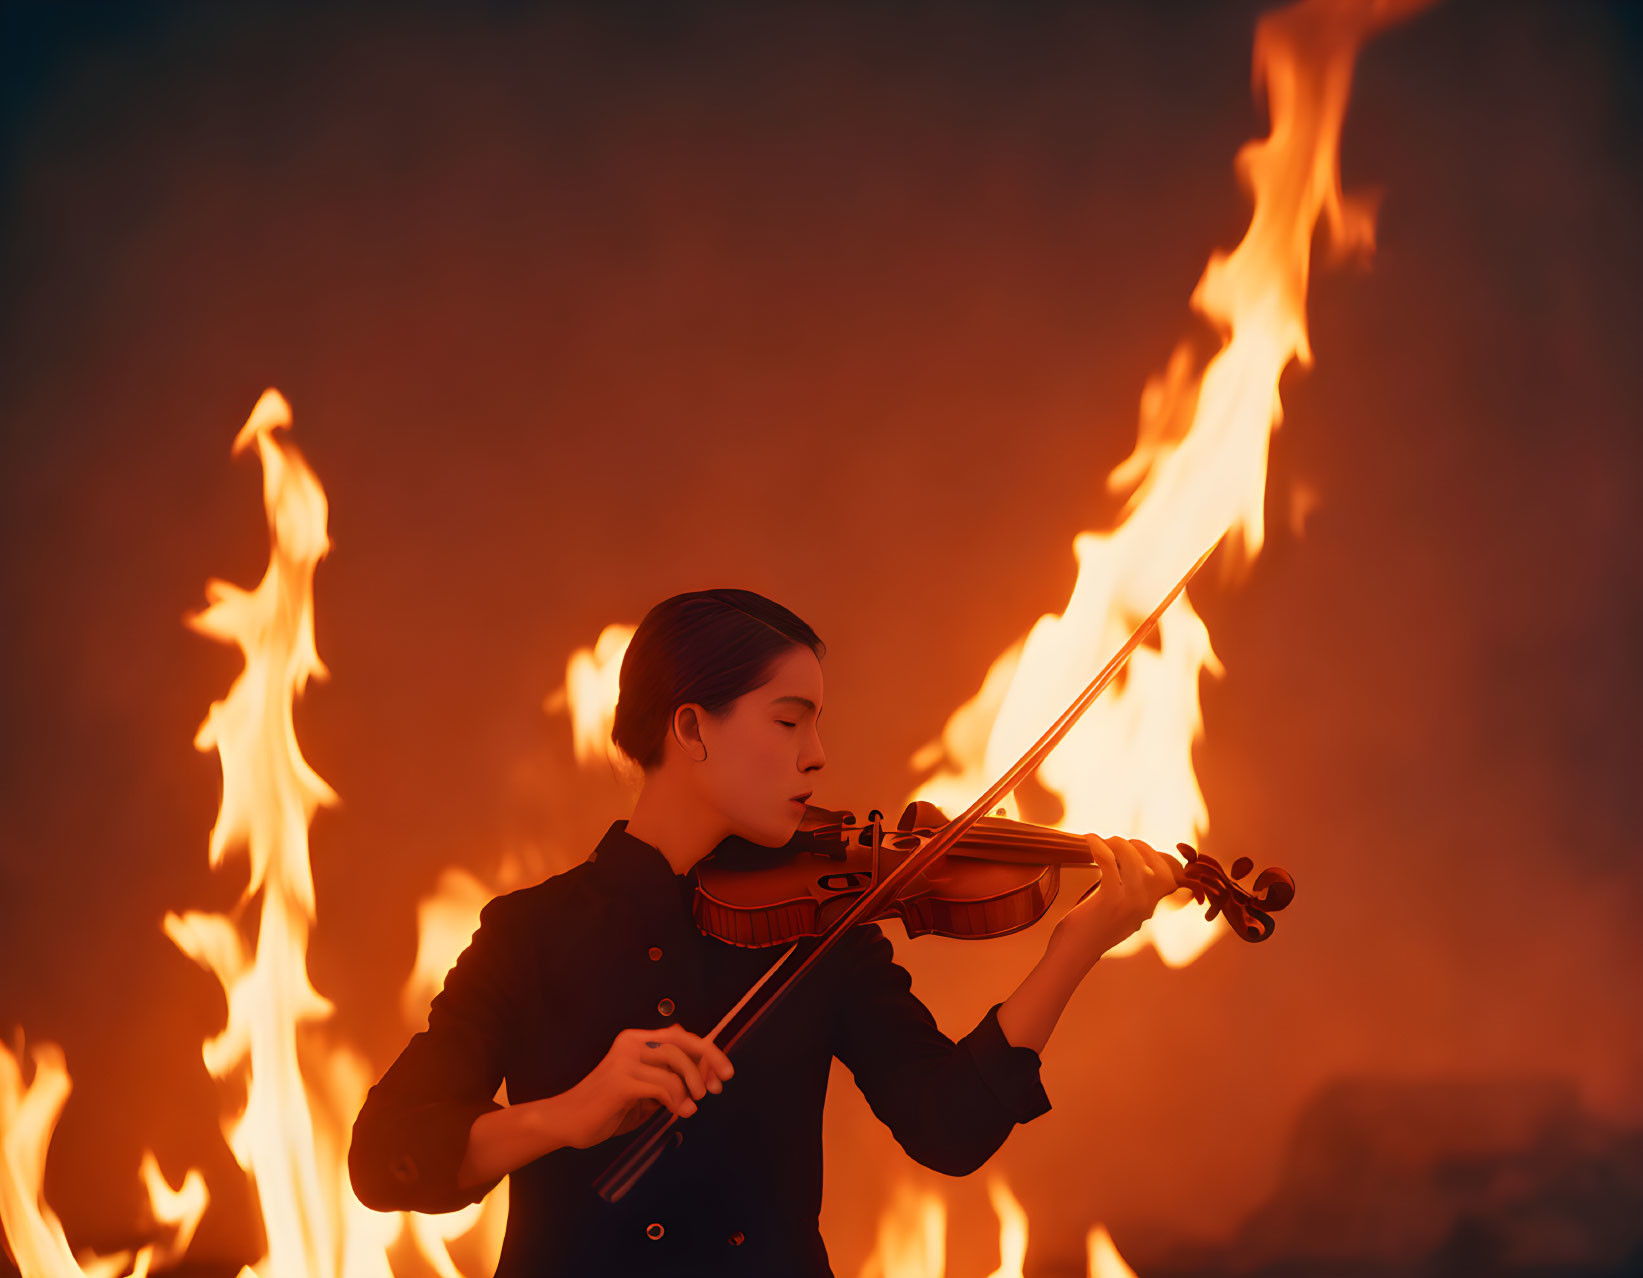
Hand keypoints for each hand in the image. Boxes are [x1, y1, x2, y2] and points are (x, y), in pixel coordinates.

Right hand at [556, 1023, 734, 1149]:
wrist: (567, 1122)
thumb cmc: (608, 1109)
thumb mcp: (645, 1092)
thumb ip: (668, 1080)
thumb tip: (705, 1075)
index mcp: (636, 1041)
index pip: (680, 1037)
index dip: (706, 1053)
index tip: (723, 1074)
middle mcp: (631, 1043)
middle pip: (681, 1042)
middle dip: (708, 1061)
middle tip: (718, 1087)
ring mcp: (624, 1060)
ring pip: (673, 1061)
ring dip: (691, 1084)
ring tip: (693, 1105)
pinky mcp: (620, 1081)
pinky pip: (661, 1085)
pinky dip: (676, 1099)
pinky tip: (679, 1111)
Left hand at [1049, 834, 1187, 967]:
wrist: (1075, 952)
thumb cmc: (1092, 928)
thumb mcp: (1123, 912)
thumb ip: (1133, 893)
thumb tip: (1133, 860)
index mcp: (1150, 908)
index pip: (1169, 875)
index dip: (1153, 854)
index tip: (1133, 847)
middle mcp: (1146, 906)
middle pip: (1154, 863)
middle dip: (1135, 846)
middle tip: (1114, 843)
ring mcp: (1130, 903)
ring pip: (1132, 858)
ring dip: (1117, 843)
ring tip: (1101, 842)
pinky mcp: (1109, 900)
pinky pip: (1108, 861)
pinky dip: (1099, 846)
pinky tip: (1090, 840)